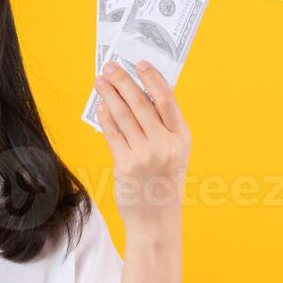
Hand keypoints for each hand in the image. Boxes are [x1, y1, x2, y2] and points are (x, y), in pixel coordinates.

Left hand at [92, 60, 190, 232]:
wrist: (156, 220)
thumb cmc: (163, 184)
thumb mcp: (174, 154)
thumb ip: (162, 129)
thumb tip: (139, 97)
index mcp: (182, 138)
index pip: (167, 100)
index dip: (152, 78)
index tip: (140, 63)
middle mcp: (166, 144)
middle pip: (141, 103)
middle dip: (124, 81)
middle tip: (110, 67)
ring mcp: (145, 154)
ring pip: (124, 116)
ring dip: (110, 95)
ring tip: (100, 81)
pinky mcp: (126, 165)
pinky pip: (112, 134)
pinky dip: (105, 117)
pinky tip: (100, 106)